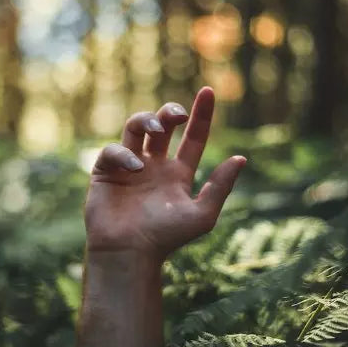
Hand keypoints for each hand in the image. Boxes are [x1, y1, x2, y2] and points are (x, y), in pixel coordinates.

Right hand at [85, 87, 245, 261]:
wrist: (130, 254)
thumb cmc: (167, 239)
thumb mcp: (202, 214)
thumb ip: (221, 186)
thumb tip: (241, 158)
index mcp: (178, 173)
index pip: (193, 138)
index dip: (201, 115)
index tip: (209, 91)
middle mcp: (155, 165)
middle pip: (163, 126)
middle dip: (169, 112)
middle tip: (177, 114)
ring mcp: (129, 167)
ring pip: (136, 127)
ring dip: (146, 119)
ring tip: (154, 126)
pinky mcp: (106, 172)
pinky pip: (113, 150)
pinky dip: (123, 153)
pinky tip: (134, 169)